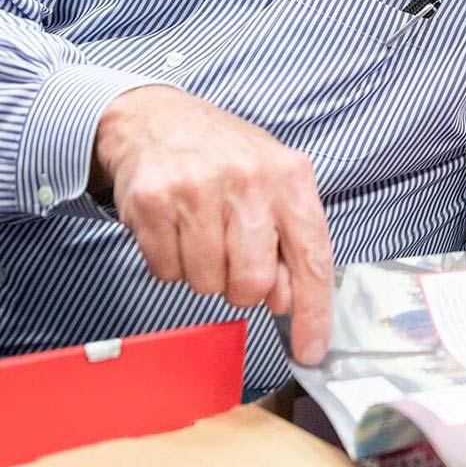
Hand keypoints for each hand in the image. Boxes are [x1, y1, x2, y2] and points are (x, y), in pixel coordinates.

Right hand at [95, 86, 334, 364]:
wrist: (155, 118)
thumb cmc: (223, 156)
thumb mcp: (272, 183)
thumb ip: (289, 239)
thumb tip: (286, 300)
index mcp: (288, 176)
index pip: (313, 258)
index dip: (313, 312)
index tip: (311, 348)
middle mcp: (246, 180)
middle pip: (253, 282)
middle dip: (243, 289)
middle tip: (233, 261)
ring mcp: (195, 190)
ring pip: (206, 284)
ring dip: (204, 273)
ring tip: (201, 232)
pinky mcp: (151, 202)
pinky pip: (166, 272)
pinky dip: (170, 263)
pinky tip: (174, 229)